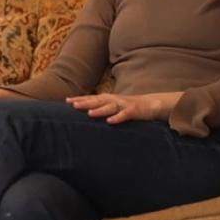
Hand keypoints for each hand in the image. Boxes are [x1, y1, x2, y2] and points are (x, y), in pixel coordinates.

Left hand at [66, 92, 180, 123]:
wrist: (152, 104)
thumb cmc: (129, 106)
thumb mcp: (114, 105)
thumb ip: (102, 107)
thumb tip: (86, 112)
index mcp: (108, 98)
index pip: (92, 98)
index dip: (80, 99)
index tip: (67, 101)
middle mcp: (114, 99)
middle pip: (97, 100)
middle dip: (85, 102)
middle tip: (73, 105)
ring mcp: (124, 104)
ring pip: (110, 107)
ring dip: (99, 110)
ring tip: (89, 114)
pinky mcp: (134, 111)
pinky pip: (125, 115)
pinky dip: (118, 118)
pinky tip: (110, 122)